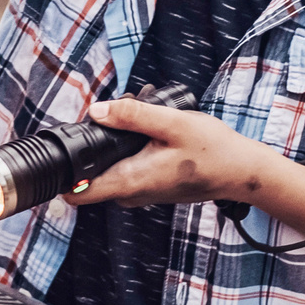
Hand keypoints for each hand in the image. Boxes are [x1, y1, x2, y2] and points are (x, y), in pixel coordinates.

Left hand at [62, 97, 291, 208]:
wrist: (241, 171)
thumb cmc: (212, 150)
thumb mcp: (172, 123)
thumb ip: (132, 116)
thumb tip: (96, 111)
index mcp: (130, 181)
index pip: (77, 193)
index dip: (62, 174)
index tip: (63, 149)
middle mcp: (130, 193)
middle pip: (89, 175)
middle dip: (92, 145)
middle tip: (115, 114)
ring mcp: (140, 192)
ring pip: (108, 169)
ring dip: (114, 144)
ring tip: (139, 116)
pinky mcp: (149, 186)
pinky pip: (125, 169)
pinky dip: (129, 149)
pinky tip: (151, 130)